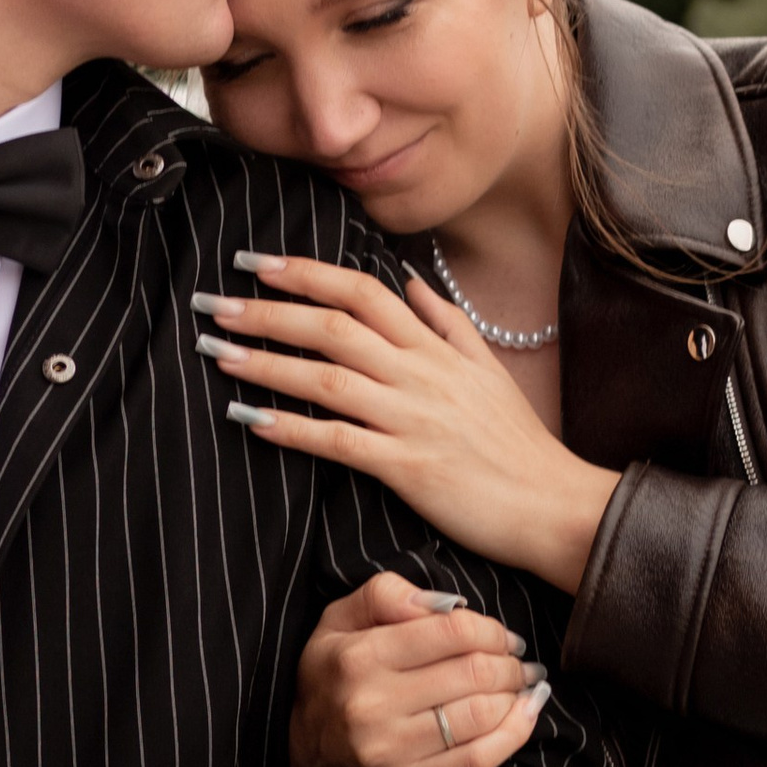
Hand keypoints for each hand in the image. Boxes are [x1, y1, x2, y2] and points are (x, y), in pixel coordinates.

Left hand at [199, 256, 618, 593]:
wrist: (551, 504)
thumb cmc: (517, 440)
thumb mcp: (488, 367)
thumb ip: (446, 320)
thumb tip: (409, 278)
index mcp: (435, 348)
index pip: (362, 292)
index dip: (306, 273)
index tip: (256, 263)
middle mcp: (421, 374)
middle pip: (333, 327)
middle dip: (268, 311)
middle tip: (214, 304)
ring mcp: (413, 419)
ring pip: (328, 379)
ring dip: (267, 364)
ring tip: (218, 353)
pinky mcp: (408, 467)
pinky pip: (340, 442)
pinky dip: (293, 428)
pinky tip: (252, 420)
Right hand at [294, 572, 549, 766]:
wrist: (307, 743)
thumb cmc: (333, 670)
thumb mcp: (340, 617)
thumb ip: (388, 594)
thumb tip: (447, 605)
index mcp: (360, 656)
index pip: (452, 632)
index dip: (491, 629)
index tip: (501, 635)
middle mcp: (373, 704)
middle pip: (474, 674)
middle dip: (509, 663)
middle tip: (516, 659)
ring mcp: (392, 748)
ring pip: (481, 717)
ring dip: (515, 696)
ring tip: (521, 683)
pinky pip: (476, 760)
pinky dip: (512, 735)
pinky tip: (524, 714)